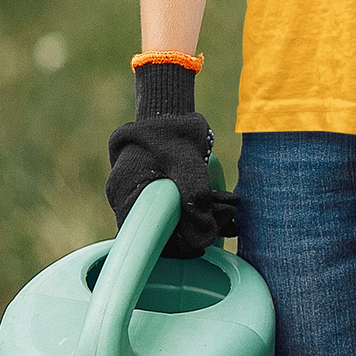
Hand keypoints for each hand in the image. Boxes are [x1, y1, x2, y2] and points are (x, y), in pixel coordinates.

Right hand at [106, 59, 236, 259]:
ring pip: (170, 219)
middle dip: (198, 229)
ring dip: (201, 218)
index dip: (176, 247)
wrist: (168, 107)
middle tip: (228, 219)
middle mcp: (126, 198)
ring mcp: (137, 193)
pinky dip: (195, 208)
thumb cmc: (173, 130)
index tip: (203, 245)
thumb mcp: (188, 163)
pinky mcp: (151, 188)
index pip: (146, 237)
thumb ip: (195, 200)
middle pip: (161, 229)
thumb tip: (204, 239)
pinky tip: (221, 205)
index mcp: (125, 192)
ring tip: (230, 211)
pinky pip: (172, 207)